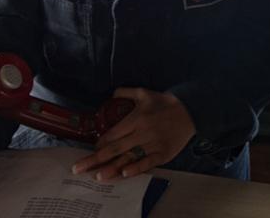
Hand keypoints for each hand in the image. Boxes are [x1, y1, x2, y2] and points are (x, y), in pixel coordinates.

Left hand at [72, 88, 194, 181]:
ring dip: (112, 168)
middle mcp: (142, 132)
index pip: (113, 134)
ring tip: (97, 176)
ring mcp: (153, 144)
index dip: (101, 143)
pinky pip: (147, 162)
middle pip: (115, 149)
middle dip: (95, 159)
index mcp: (136, 118)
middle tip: (79, 168)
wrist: (190, 110)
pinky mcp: (163, 153)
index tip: (93, 149)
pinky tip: (124, 173)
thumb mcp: (144, 93)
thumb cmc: (164, 102)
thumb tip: (111, 95)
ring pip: (129, 158)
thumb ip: (125, 93)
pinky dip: (136, 168)